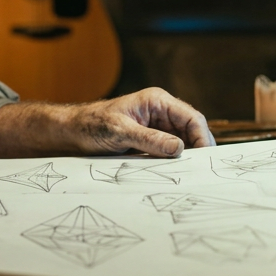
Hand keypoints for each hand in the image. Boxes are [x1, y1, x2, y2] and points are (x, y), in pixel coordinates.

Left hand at [0, 87, 213, 158]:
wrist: (73, 131)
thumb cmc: (93, 124)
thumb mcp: (120, 132)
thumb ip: (150, 139)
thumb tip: (179, 149)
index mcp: (157, 101)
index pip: (192, 117)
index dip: (201, 137)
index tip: (203, 158)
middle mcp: (160, 112)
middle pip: (191, 131)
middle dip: (197, 149)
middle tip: (199, 172)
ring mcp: (157, 126)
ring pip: (182, 143)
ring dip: (185, 157)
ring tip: (187, 174)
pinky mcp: (151, 140)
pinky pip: (169, 151)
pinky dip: (173, 162)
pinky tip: (173, 173)